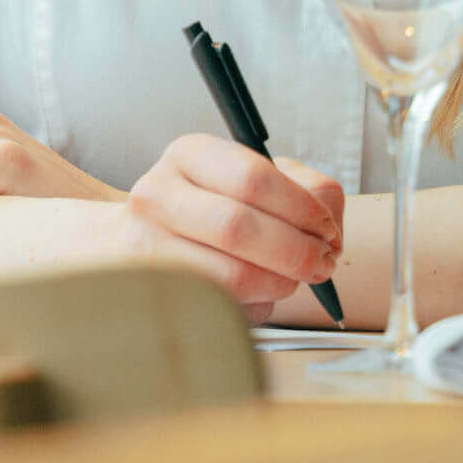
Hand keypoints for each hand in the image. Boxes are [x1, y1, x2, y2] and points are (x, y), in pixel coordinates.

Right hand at [105, 133, 345, 322]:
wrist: (133, 245)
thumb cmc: (207, 212)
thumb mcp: (250, 182)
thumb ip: (301, 188)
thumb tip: (329, 222)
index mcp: (189, 155)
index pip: (253, 178)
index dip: (302, 208)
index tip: (327, 229)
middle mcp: (157, 196)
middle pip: (239, 227)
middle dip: (295, 250)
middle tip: (322, 262)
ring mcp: (146, 248)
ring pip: (233, 275)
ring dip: (279, 283)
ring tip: (291, 279)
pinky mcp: (153, 294)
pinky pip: (222, 307)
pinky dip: (255, 304)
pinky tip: (259, 293)